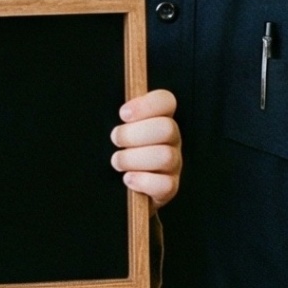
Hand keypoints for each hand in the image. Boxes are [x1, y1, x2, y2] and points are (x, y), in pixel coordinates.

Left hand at [112, 89, 180, 205]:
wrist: (130, 185)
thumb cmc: (123, 150)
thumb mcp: (122, 130)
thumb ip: (123, 117)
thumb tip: (114, 111)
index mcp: (161, 118)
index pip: (166, 100)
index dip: (146, 105)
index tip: (123, 114)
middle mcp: (172, 139)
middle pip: (167, 128)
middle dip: (133, 134)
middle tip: (115, 139)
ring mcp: (174, 164)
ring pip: (165, 156)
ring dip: (133, 159)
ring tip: (117, 161)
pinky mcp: (170, 186)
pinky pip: (164, 184)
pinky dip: (142, 181)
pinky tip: (128, 178)